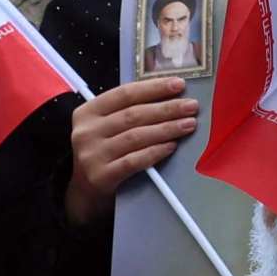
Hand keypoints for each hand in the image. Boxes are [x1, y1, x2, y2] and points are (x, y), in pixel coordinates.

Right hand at [62, 77, 197, 225]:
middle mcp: (87, 131)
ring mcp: (92, 155)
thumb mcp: (106, 126)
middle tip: (191, 106)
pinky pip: (134, 161)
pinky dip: (155, 152)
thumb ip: (130, 111)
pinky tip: (172, 146)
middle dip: (167, 108)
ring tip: (188, 124)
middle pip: (133, 115)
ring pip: (135, 136)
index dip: (154, 87)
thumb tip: (172, 96)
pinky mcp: (101, 176)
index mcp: (88, 112)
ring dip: (166, 129)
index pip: (125, 94)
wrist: (85, 190)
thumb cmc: (104, 151)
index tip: (179, 84)